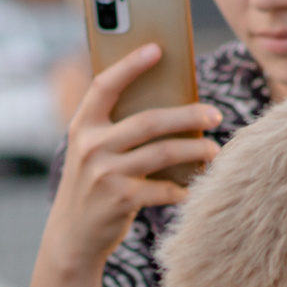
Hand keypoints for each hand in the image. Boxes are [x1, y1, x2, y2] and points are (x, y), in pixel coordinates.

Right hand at [34, 45, 222, 277]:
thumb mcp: (92, 152)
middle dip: (188, 115)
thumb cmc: (92, 186)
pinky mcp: (120, 200)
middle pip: (149, 121)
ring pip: (163, 152)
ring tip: (214, 149)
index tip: (157, 49)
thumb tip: (171, 104)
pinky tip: (193, 185)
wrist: (71, 237)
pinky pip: (164, 188)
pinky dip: (183, 187)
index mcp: (81, 127)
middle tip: (215, 114)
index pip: (104, 86)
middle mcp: (90, 147)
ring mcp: (104, 175)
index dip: (130, 65)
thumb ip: (116, 129)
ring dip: (196, 149)